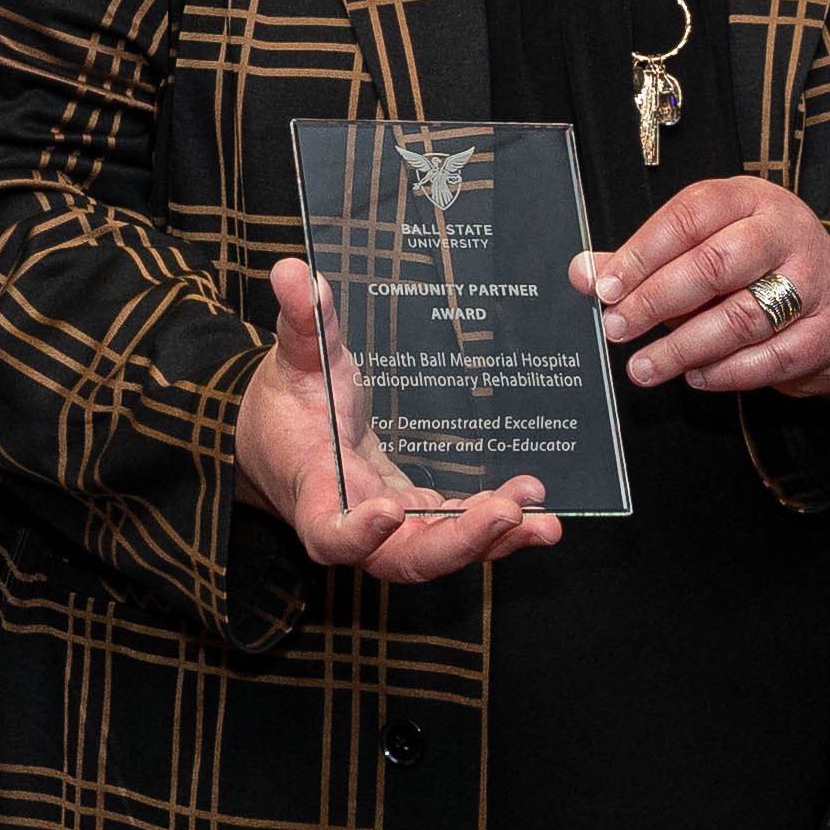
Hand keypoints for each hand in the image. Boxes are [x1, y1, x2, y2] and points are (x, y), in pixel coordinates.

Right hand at [234, 257, 560, 584]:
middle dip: (460, 540)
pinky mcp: (418, 517)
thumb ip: (299, 320)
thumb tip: (295, 272)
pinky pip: (457, 533)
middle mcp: (355, 518)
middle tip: (509, 512)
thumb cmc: (287, 403)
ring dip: (493, 540)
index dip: (357, 532)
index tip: (391, 511)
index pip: (329, 529)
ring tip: (543, 521)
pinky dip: (497, 528)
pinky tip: (537, 510)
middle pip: (405, 557)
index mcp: (316, 486)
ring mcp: (391, 526)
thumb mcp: (293, 356)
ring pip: (440, 552)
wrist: (285, 442)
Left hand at [590, 179, 829, 396]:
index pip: (690, 216)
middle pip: (715, 264)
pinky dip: (727, 373)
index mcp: (750, 199)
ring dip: (684, 347)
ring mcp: (815, 281)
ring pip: (742, 317)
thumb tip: (583, 273)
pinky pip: (772, 358)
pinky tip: (694, 377)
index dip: (643, 253)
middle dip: (657, 301)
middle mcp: (786, 233)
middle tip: (618, 328)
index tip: (604, 288)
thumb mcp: (702, 249)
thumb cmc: (754, 269)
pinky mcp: (828, 332)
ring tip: (643, 366)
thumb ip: (643, 262)